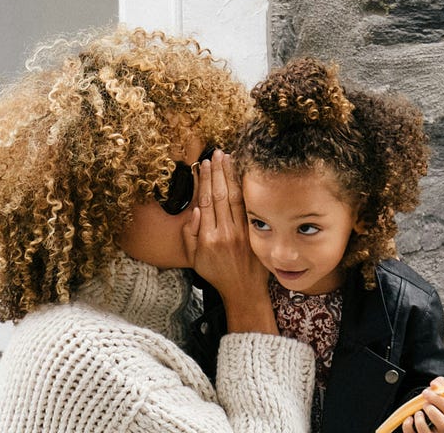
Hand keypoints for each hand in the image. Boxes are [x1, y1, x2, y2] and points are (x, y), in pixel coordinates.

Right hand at [183, 150, 275, 333]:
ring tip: (228, 158)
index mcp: (207, 238)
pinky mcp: (254, 233)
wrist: (243, 290)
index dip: (204, 180)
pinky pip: (249, 207)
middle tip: (217, 153)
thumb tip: (195, 210)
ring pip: (235, 197)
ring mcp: (242, 232)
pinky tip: (244, 175)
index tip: (203, 164)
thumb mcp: (194, 259)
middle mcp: (225, 232)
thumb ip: (190, 234)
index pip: (205, 201)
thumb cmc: (216, 274)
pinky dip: (246, 189)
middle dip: (218, 171)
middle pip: (220, 194)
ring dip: (231, 175)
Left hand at [401, 377, 443, 432]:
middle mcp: (442, 428)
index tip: (426, 392)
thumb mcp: (437, 394)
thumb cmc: (432, 405)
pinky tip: (408, 419)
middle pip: (443, 424)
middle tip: (424, 404)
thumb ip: (439, 384)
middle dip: (432, 411)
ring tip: (417, 412)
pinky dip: (408, 426)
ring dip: (420, 420)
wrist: (424, 414)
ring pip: (427, 432)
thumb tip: (435, 384)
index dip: (437, 399)